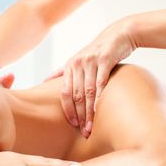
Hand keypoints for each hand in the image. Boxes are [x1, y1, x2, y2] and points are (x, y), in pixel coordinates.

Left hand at [46, 18, 135, 136]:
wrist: (119, 34)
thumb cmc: (98, 50)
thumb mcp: (79, 58)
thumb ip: (64, 71)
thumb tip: (46, 80)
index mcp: (70, 66)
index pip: (65, 92)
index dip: (68, 110)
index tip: (73, 124)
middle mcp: (78, 63)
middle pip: (76, 95)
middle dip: (79, 115)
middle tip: (83, 131)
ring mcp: (91, 61)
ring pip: (88, 92)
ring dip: (89, 112)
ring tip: (91, 127)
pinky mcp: (105, 60)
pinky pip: (101, 83)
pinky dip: (100, 98)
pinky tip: (100, 111)